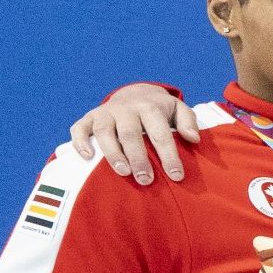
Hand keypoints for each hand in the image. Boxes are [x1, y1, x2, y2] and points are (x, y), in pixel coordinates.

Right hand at [70, 84, 197, 183]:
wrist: (134, 93)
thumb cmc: (159, 110)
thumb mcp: (178, 109)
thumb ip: (187, 121)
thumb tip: (193, 138)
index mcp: (149, 107)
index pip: (159, 132)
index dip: (168, 155)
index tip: (176, 176)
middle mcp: (125, 108)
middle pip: (130, 134)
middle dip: (138, 158)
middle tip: (147, 180)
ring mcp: (105, 113)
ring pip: (104, 132)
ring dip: (112, 153)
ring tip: (124, 173)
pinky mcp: (88, 118)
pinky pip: (79, 128)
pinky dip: (80, 142)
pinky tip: (88, 157)